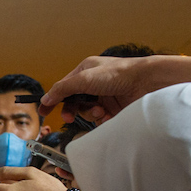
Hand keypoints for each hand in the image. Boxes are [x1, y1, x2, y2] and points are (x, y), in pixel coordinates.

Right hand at [38, 55, 190, 123]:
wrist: (147, 83)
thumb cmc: (119, 74)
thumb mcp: (84, 79)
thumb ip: (62, 89)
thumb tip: (45, 99)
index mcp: (85, 71)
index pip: (63, 87)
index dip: (53, 99)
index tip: (43, 112)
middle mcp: (94, 83)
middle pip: (73, 102)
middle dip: (73, 110)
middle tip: (69, 117)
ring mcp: (104, 96)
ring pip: (86, 111)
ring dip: (90, 114)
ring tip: (100, 111)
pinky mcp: (113, 108)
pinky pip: (99, 118)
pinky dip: (101, 119)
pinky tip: (108, 115)